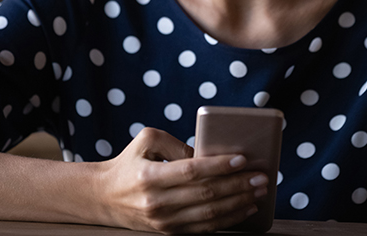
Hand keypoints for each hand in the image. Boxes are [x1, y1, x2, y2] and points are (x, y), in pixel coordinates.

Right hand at [94, 127, 267, 233]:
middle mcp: (157, 202)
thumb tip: (207, 154)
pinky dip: (229, 219)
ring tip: (259, 192)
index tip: (243, 159)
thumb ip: (176, 143)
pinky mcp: (169, 232)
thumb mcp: (146, 140)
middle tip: (262, 177)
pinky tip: (245, 208)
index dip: (219, 166)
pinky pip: (205, 228)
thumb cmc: (130, 162)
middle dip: (238, 185)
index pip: (192, 171)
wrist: (104, 197)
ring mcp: (163, 221)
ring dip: (239, 203)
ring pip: (209, 214)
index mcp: (150, 176)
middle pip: (206, 194)